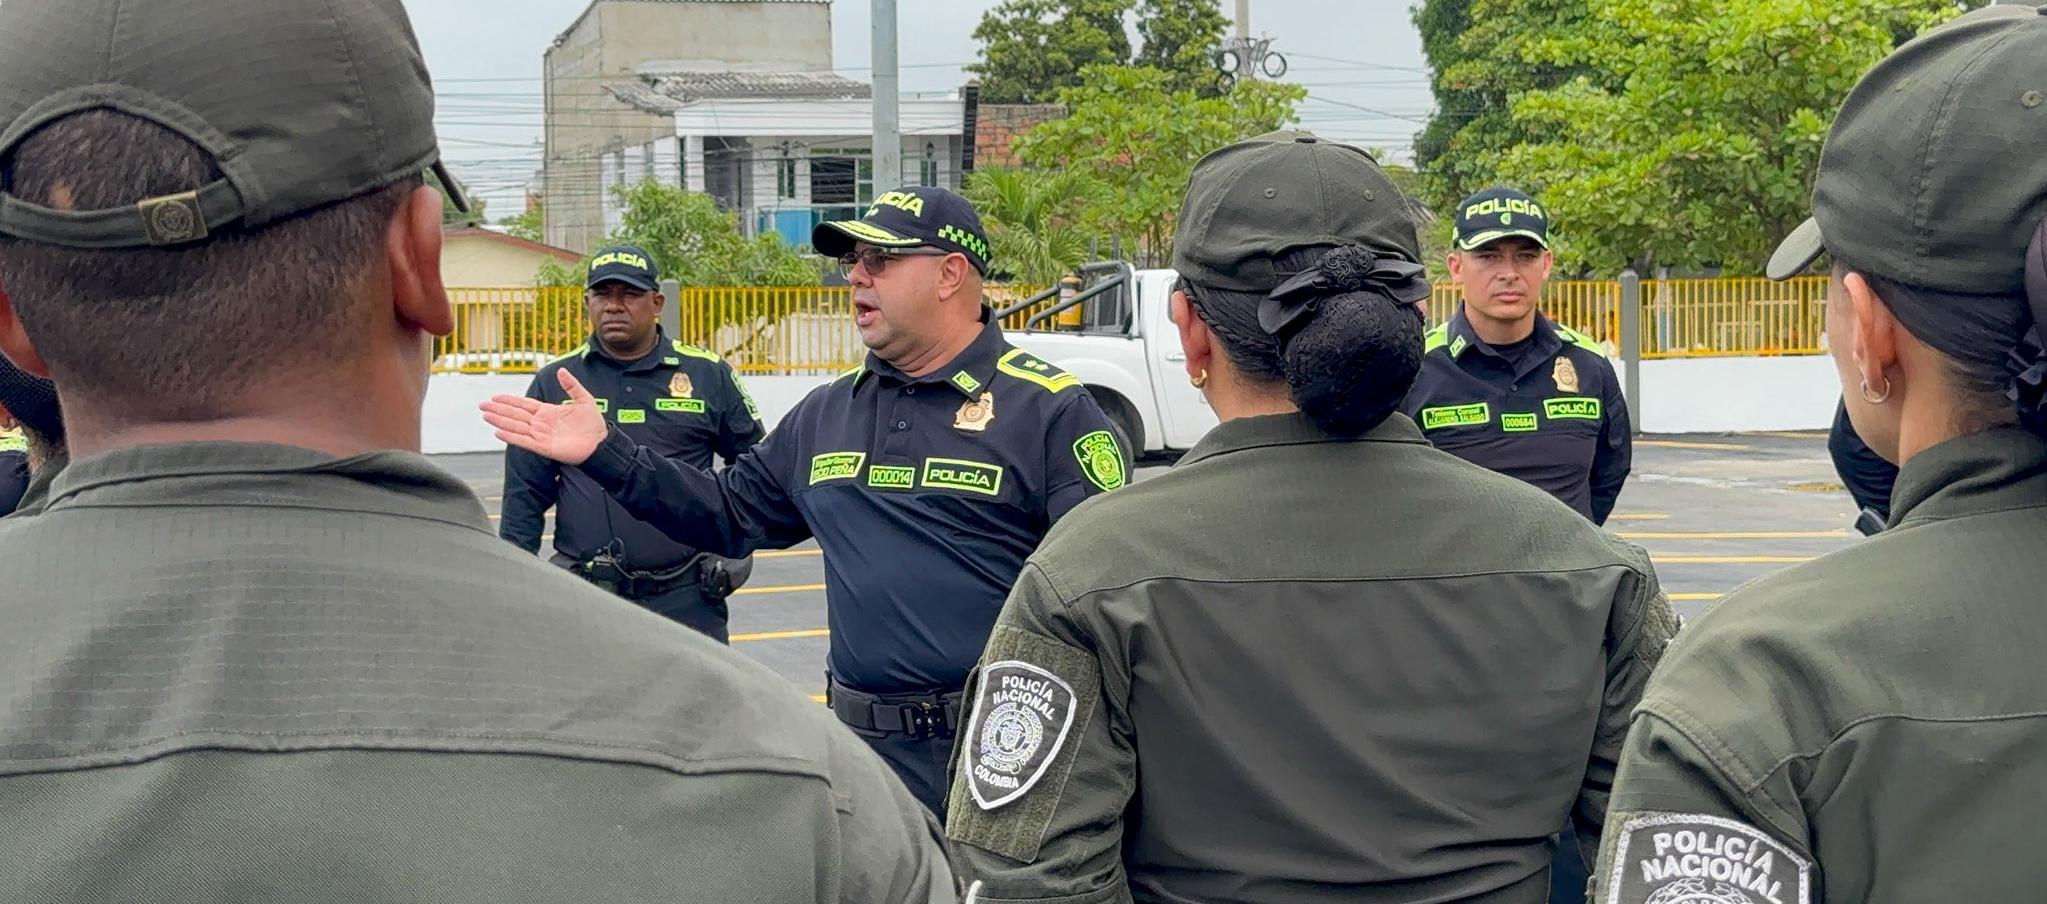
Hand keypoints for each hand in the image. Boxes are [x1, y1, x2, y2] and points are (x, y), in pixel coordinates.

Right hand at [480, 369, 606, 464]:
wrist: (602, 443)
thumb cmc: (594, 425)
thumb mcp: (584, 399)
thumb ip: (571, 386)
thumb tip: (562, 370)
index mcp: (548, 412)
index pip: (524, 405)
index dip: (509, 401)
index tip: (495, 397)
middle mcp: (541, 423)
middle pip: (515, 415)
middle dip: (499, 409)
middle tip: (482, 405)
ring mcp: (541, 435)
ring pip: (516, 427)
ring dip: (500, 421)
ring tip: (486, 415)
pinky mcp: (544, 447)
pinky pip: (524, 441)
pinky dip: (511, 437)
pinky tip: (498, 432)